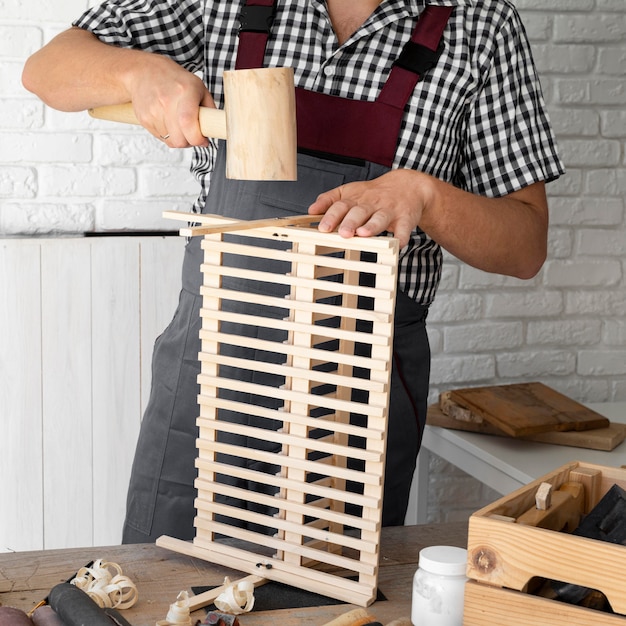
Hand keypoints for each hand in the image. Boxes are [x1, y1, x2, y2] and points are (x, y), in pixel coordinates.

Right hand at [126, 54, 214, 147]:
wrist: (143, 71)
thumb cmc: (173, 79)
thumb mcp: (198, 86)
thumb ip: (209, 109)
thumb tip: (215, 130)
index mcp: (185, 90)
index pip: (188, 123)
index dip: (197, 138)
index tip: (203, 140)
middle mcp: (167, 100)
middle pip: (180, 139)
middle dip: (190, 142)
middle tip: (192, 133)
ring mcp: (153, 110)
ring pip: (171, 142)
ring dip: (178, 138)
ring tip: (178, 123)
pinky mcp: (144, 118)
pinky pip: (161, 138)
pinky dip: (167, 134)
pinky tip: (167, 120)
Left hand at [308, 169, 435, 247]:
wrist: (407, 186)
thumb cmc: (373, 194)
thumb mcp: (350, 191)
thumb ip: (330, 200)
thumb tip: (312, 210)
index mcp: (356, 198)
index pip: (341, 204)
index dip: (331, 215)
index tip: (322, 227)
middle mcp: (371, 203)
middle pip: (359, 211)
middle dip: (350, 222)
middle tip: (343, 233)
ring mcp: (388, 211)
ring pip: (379, 218)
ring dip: (372, 225)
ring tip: (363, 234)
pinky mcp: (405, 218)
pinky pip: (404, 228)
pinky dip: (402, 236)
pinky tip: (398, 243)